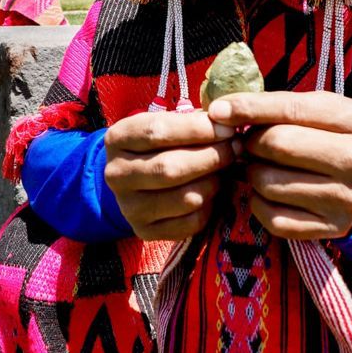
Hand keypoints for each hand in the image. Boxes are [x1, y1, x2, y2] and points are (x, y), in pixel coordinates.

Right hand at [104, 111, 235, 240]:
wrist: (134, 180)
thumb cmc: (159, 144)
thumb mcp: (166, 123)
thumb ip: (192, 121)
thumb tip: (228, 125)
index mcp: (118, 139)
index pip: (158, 132)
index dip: (198, 130)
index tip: (228, 129)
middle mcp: (116, 174)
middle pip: (170, 168)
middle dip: (212, 157)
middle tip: (235, 149)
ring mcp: (129, 207)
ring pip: (185, 198)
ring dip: (214, 182)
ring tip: (225, 170)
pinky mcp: (145, 231)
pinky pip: (190, 223)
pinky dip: (209, 207)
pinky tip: (212, 193)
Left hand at [208, 91, 351, 240]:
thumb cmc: (328, 138)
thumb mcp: (314, 111)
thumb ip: (273, 106)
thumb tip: (220, 112)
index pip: (290, 109)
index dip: (249, 108)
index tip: (218, 110)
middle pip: (278, 145)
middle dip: (252, 143)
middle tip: (251, 144)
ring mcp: (347, 199)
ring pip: (269, 182)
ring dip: (253, 173)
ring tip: (263, 167)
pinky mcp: (331, 228)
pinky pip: (272, 217)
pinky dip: (258, 203)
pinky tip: (268, 193)